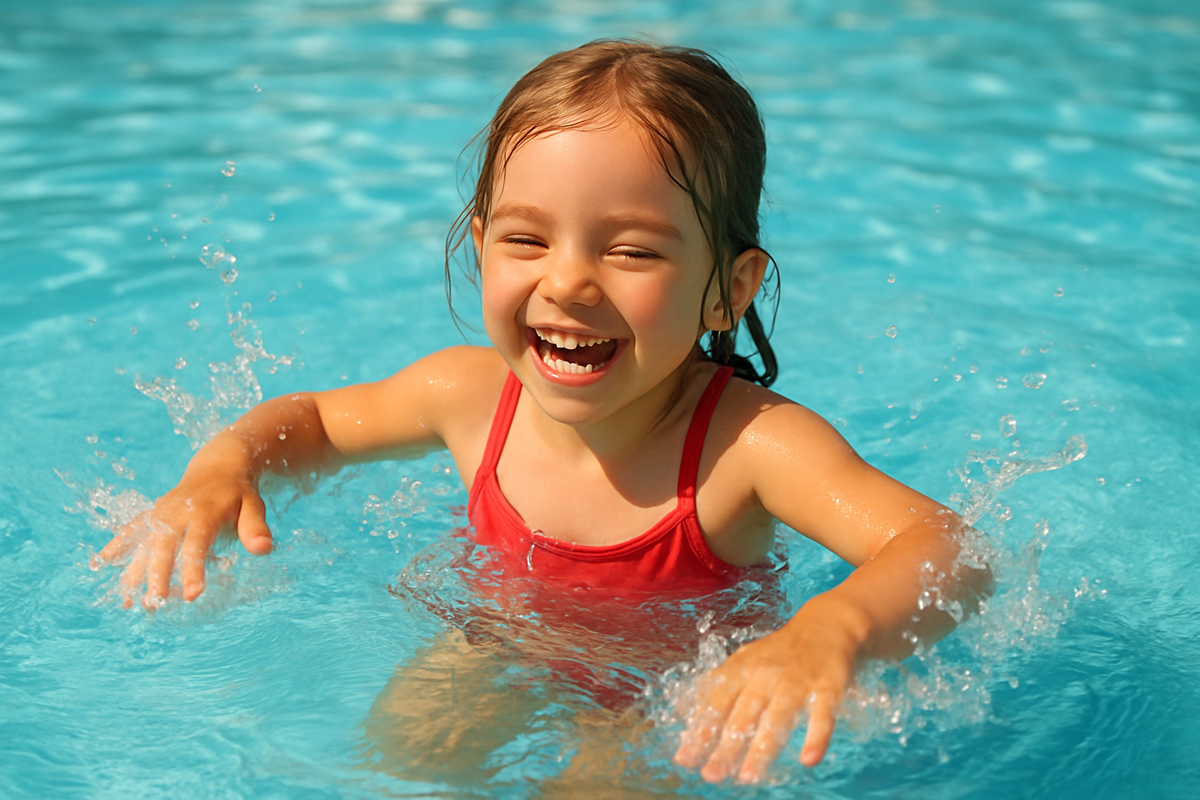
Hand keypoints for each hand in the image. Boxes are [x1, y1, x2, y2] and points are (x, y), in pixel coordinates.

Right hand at [94, 466, 273, 609]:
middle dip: (157, 576)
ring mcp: (161, 513)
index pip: (197, 545)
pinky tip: (98, 564)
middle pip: (164, 547)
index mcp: (204, 512)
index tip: (191, 596)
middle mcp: (178, 513)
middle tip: (154, 605)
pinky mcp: (152, 514)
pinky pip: (130, 529)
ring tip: (128, 603)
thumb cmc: (239, 493)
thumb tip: (264, 549)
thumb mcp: (254, 506)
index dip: (194, 570)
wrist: (218, 466)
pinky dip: (115, 545)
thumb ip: (255, 527)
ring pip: (143, 543)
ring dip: (132, 571)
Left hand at [673, 603, 860, 782]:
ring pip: (777, 717)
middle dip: (726, 746)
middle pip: (743, 714)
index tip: (685, 758)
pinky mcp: (828, 686)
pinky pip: (822, 714)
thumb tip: (686, 714)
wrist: (825, 625)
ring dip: (763, 748)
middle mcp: (766, 675)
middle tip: (712, 775)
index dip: (701, 730)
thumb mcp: (744, 661)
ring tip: (749, 776)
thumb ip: (719, 685)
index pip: (717, 703)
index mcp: (742, 669)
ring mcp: (797, 681)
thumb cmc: (778, 651)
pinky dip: (817, 737)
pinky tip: (809, 759)